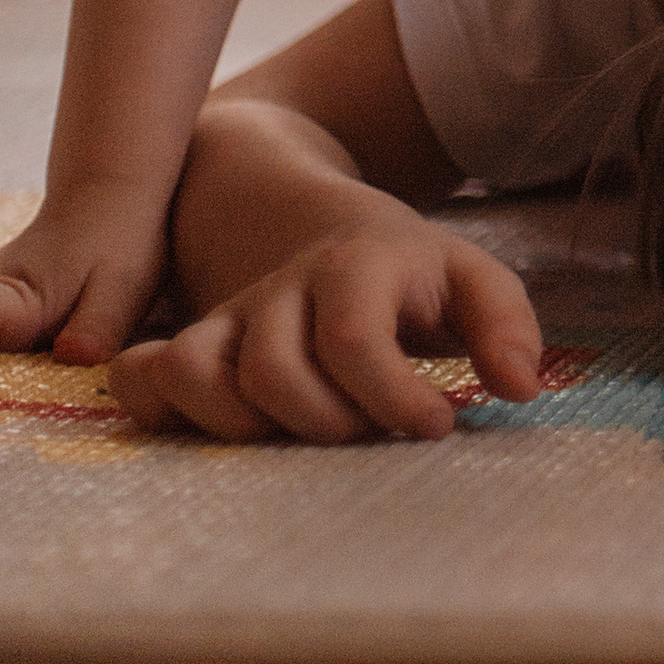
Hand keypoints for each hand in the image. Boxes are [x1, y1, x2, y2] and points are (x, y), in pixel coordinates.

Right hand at [108, 222, 545, 444]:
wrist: (317, 228)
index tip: (436, 426)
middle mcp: (282, 286)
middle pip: (275, 370)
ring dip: (245, 426)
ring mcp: (229, 315)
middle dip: (327, 423)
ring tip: (300, 435)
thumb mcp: (468, 278)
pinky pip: (143, 376)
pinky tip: (215, 430)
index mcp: (356, 263)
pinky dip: (161, 410)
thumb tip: (521, 388)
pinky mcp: (190, 343)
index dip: (392, 399)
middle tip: (368, 430)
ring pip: (195, 369)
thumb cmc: (406, 275)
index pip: (353, 339)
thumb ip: (505, 323)